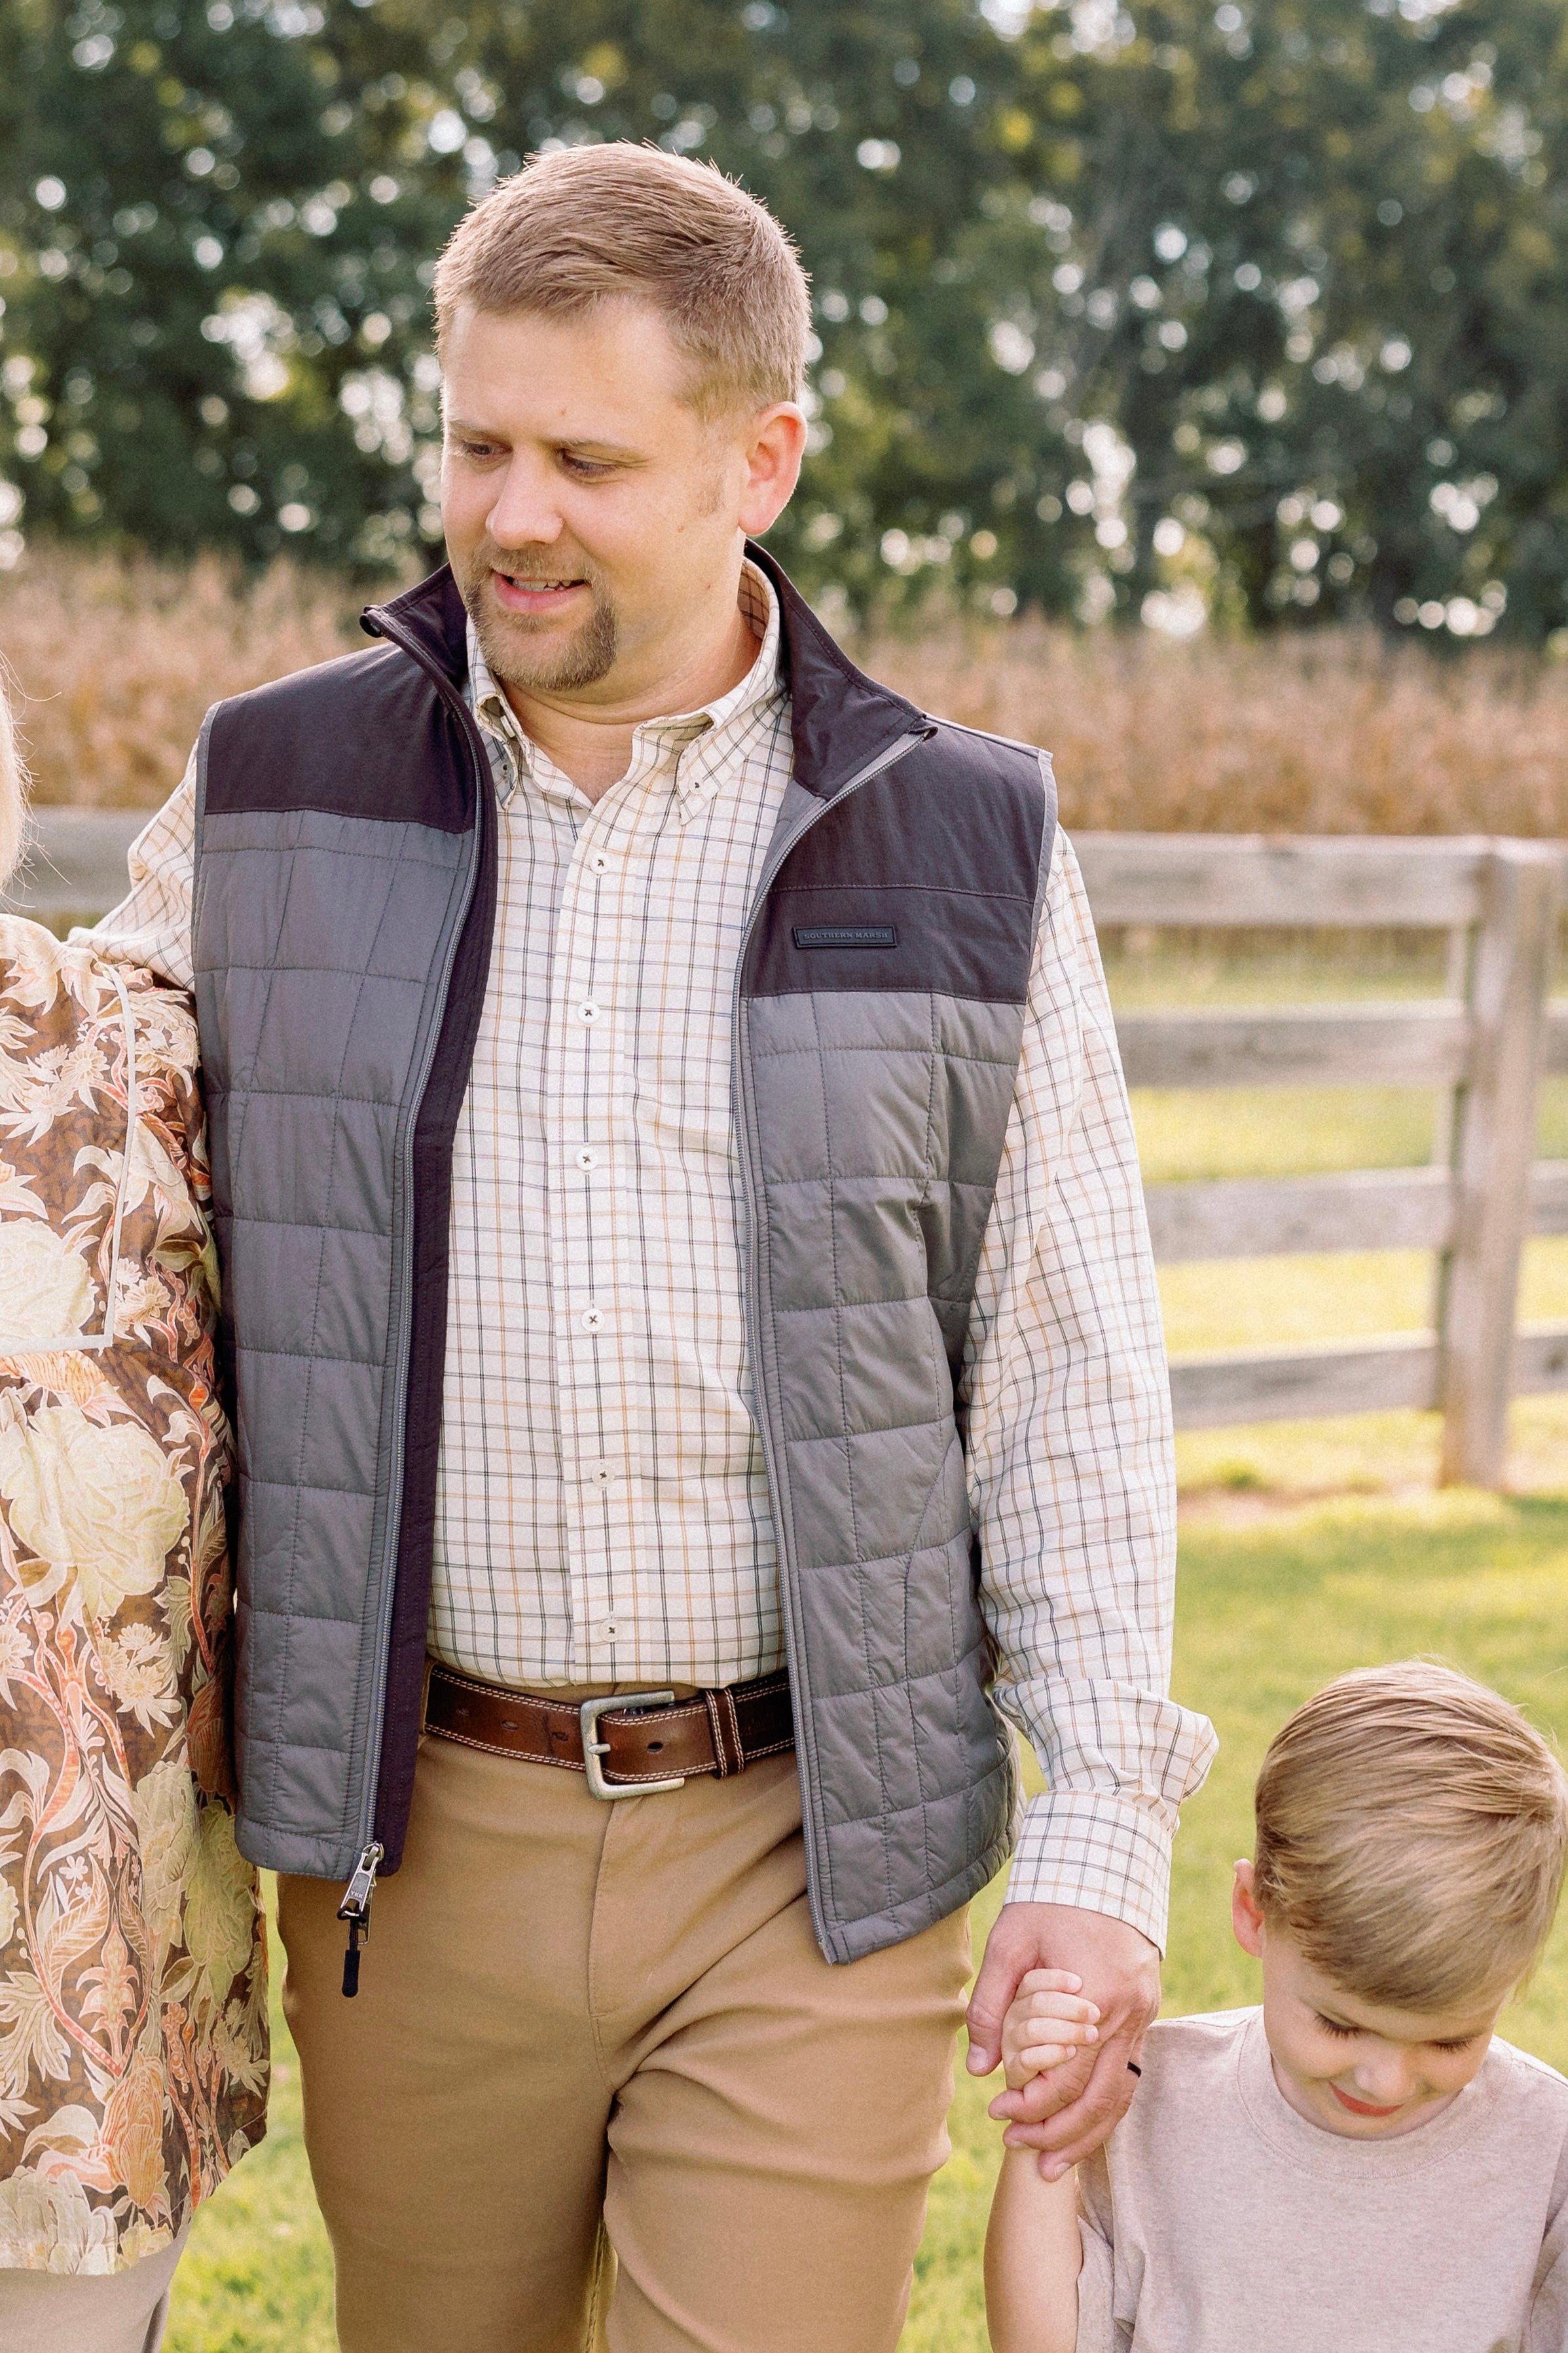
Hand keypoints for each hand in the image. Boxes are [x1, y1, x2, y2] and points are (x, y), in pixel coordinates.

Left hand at [967, 1902, 1160, 2177]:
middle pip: (1097, 2097)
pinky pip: (1130, 2076)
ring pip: (1120, 2095)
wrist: (1106, 1863)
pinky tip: (1082, 2129)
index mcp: (1093, 1996)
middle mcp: (1125, 2013)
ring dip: (1086, 2133)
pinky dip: (1106, 2108)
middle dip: (1056, 2132)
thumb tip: (979, 2068)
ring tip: (1052, 2165)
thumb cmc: (1051, 1902)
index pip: (1064, 2076)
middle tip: (1017, 2146)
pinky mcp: (1145, 2014)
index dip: (1031, 2104)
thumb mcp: (1010, 1943)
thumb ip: (992, 2007)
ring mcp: (1142, 2016)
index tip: (998, 2113)